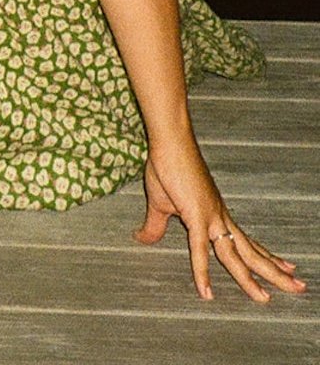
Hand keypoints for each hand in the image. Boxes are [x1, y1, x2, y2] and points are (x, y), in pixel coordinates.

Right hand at [134, 146, 305, 302]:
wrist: (169, 142)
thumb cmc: (167, 166)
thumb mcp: (160, 203)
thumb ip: (155, 225)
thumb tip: (142, 238)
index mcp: (217, 215)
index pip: (247, 241)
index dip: (265, 256)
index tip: (285, 268)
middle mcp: (221, 218)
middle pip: (251, 252)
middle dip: (275, 271)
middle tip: (299, 286)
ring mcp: (211, 218)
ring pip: (236, 256)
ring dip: (252, 278)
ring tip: (268, 298)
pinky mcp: (196, 216)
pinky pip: (200, 250)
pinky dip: (202, 272)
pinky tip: (206, 292)